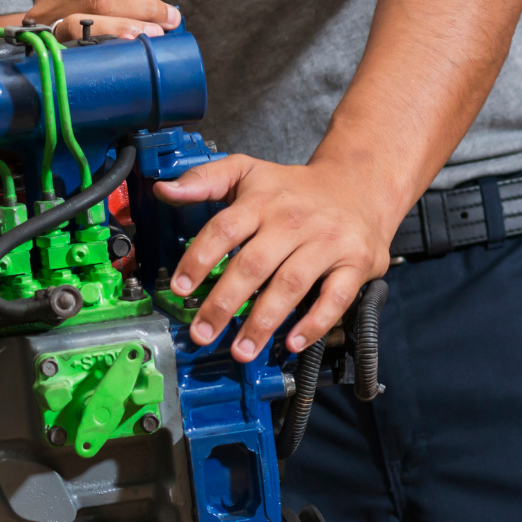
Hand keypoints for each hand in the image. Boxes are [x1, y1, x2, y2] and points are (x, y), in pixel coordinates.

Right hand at [28, 0, 179, 39]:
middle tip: (168, 16)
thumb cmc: (85, 4)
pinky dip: (108, 48)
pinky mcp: (55, 61)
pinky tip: (130, 49)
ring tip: (155, 33)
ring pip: (84, 27)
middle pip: (92, 0)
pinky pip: (79, 53)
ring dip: (125, 27)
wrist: (56, 50)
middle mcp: (44, 7)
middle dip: (138, 6)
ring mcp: (47, 37)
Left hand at [155, 153, 396, 361]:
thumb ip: (203, 180)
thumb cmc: (293, 187)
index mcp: (261, 201)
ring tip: (240, 350)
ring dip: (263, 322)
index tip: (180, 289)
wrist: (359, 185)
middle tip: (202, 332)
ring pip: (290, 284)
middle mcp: (292, 221)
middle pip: (253, 264)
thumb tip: (163, 190)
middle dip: (224, 303)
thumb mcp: (246, 171)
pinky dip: (315, 322)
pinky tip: (293, 342)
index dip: (198, 260)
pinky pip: (335, 297)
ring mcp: (325, 243)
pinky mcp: (354, 263)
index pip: (223, 230)